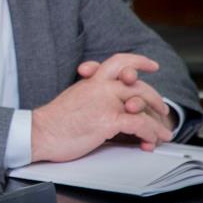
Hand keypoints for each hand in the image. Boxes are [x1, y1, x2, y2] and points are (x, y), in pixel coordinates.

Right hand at [31, 53, 173, 162]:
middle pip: (137, 84)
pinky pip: (139, 124)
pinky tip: (150, 142)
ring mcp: (105, 103)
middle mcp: (100, 87)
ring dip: (157, 120)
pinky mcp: (107, 120)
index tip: (151, 66)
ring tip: (163, 132)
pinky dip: (150, 134)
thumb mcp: (73, 98)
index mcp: (91, 81)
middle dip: (155, 98)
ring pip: (142, 103)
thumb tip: (105, 104)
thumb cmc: (52, 121)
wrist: (39, 132)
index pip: (119, 61)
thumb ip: (92, 95)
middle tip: (162, 108)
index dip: (138, 61)